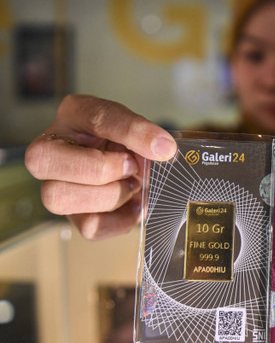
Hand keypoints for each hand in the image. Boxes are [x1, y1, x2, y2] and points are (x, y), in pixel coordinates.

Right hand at [25, 94, 176, 239]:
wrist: (137, 162)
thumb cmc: (128, 140)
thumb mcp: (137, 127)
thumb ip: (145, 134)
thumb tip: (163, 149)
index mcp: (74, 114)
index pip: (94, 117)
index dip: (131, 134)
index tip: (162, 148)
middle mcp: (53, 149)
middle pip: (44, 161)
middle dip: (100, 169)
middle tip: (132, 169)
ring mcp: (56, 185)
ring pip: (59, 198)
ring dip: (109, 196)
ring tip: (133, 186)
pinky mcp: (74, 216)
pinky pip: (89, 227)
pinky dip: (120, 220)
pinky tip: (134, 206)